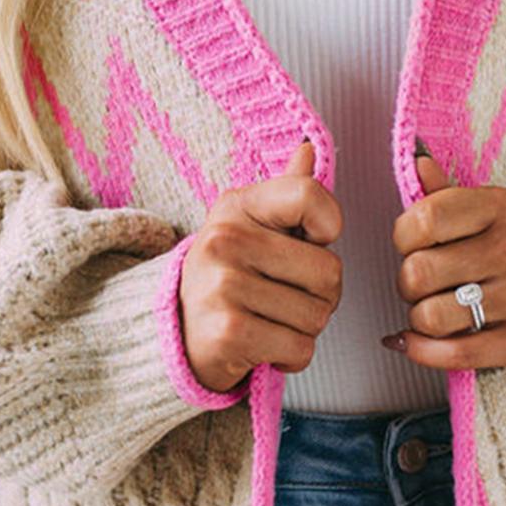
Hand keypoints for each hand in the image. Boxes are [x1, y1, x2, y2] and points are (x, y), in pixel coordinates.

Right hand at [180, 138, 343, 393]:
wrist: (176, 337)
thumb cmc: (228, 279)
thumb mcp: (251, 227)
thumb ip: (286, 192)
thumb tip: (308, 148)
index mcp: (237, 206)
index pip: (309, 195)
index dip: (329, 225)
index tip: (312, 243)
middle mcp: (226, 239)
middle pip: (329, 271)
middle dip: (321, 295)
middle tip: (286, 298)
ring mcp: (224, 285)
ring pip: (318, 315)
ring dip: (305, 329)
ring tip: (271, 321)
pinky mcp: (228, 332)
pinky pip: (300, 348)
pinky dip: (291, 357)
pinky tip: (265, 346)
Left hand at [380, 151, 505, 376]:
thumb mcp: (494, 216)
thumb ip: (448, 196)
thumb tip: (417, 163)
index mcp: (500, 208)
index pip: (423, 219)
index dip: (404, 239)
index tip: (415, 247)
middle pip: (418, 273)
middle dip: (409, 286)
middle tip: (428, 287)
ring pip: (430, 317)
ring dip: (421, 321)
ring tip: (438, 313)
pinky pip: (453, 353)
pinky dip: (422, 351)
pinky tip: (414, 343)